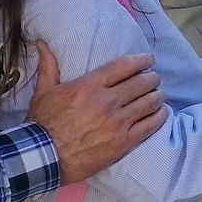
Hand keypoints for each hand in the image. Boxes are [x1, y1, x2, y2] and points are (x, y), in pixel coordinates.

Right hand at [28, 45, 165, 183]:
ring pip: (151, 101)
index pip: (127, 65)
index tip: (148, 60)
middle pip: (144, 82)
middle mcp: (107, 101)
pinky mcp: (123, 142)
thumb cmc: (42, 124)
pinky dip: (159, 116)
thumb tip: (42, 43)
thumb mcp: (43, 92)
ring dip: (157, 96)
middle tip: (152, 80)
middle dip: (152, 78)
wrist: (41, 158)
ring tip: (156, 95)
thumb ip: (48, 66)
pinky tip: (159, 113)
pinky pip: (152, 124)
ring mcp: (117, 122)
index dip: (143, 60)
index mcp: (90, 85)